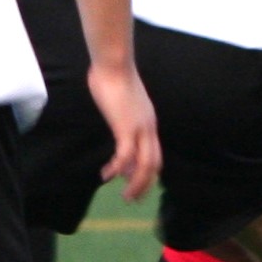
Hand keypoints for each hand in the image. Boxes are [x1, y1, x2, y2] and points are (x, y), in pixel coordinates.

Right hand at [88, 61, 161, 201]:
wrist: (113, 63)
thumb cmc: (113, 77)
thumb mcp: (122, 103)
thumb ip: (121, 117)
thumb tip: (118, 131)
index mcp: (148, 122)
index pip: (154, 153)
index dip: (146, 172)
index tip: (133, 182)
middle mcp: (148, 128)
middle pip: (154, 164)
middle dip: (144, 184)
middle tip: (132, 198)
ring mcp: (139, 128)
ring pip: (144, 165)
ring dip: (136, 184)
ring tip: (125, 196)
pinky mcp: (125, 127)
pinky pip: (125, 155)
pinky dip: (117, 168)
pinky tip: (107, 175)